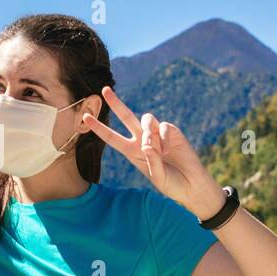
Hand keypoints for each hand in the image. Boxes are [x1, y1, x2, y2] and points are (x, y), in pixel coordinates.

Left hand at [81, 85, 226, 218]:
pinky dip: (163, 138)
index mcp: (132, 152)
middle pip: (126, 117)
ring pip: (145, 119)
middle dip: (116, 103)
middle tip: (105, 90)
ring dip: (147, 132)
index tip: (84, 116)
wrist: (192, 185)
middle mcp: (143, 140)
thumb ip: (151, 162)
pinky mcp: (172, 131)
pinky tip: (168, 150)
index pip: (112, 137)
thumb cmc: (172, 184)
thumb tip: (148, 144)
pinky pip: (162, 126)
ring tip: (154, 149)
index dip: (99, 127)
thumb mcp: (157, 177)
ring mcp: (157, 134)